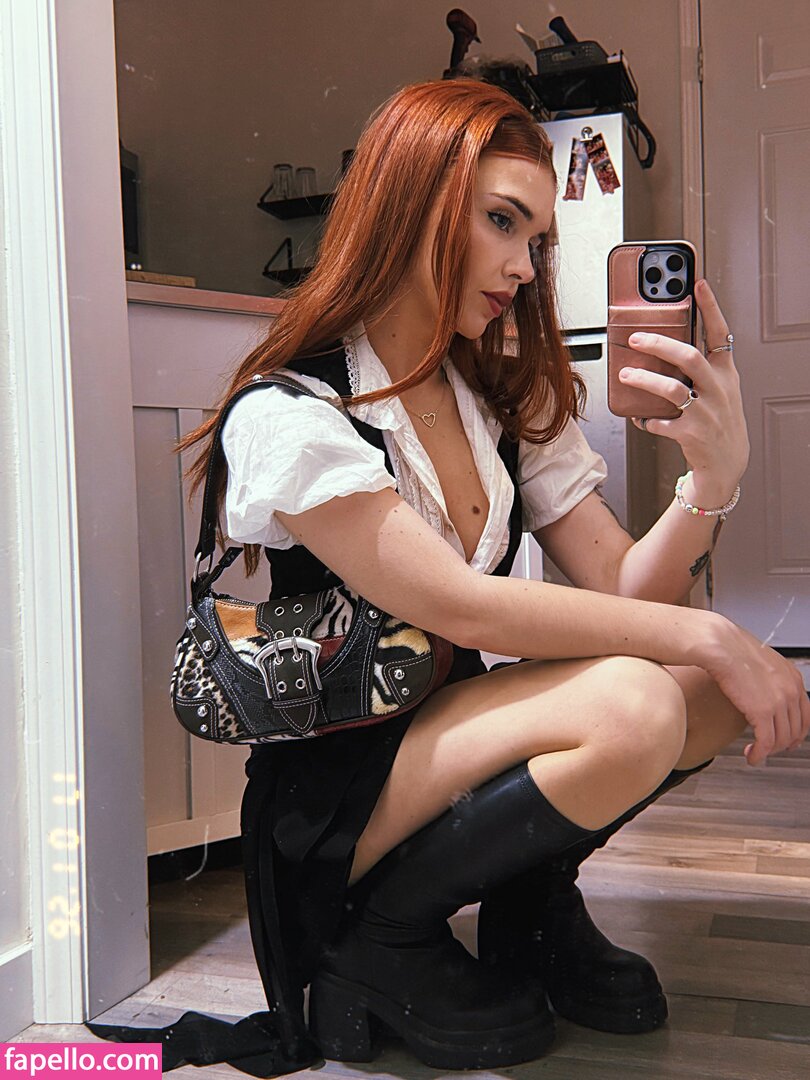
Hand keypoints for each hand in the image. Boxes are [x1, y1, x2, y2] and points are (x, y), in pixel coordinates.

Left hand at [620, 279, 749, 504]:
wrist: (726, 462)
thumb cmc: (717, 418)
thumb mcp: (718, 388)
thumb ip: (697, 367)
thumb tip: (660, 343)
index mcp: (725, 373)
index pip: (719, 333)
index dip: (709, 307)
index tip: (697, 284)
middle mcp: (718, 389)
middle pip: (689, 357)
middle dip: (659, 345)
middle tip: (636, 338)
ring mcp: (706, 412)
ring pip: (672, 389)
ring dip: (645, 381)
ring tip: (625, 375)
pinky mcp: (691, 434)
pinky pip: (661, 421)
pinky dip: (645, 418)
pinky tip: (637, 416)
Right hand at [700, 615, 809, 765]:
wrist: (720, 645)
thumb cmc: (732, 648)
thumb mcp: (763, 662)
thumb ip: (771, 679)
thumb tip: (764, 694)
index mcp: (793, 678)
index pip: (805, 716)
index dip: (797, 733)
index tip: (787, 740)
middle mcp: (791, 691)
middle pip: (795, 731)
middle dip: (781, 744)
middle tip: (768, 749)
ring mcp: (779, 702)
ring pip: (781, 739)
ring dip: (769, 751)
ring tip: (756, 753)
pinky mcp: (762, 712)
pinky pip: (766, 742)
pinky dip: (760, 754)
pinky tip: (752, 756)